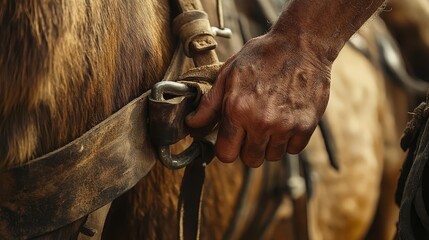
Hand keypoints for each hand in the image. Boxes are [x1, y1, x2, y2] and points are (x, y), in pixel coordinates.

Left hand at [186, 32, 330, 166]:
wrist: (301, 44)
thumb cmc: (263, 56)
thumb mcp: (229, 74)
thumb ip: (210, 104)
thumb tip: (192, 124)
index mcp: (237, 110)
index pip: (226, 154)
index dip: (227, 148)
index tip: (232, 139)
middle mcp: (261, 122)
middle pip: (250, 160)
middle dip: (248, 148)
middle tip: (252, 128)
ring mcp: (285, 125)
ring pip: (272, 156)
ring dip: (269, 144)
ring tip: (271, 120)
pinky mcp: (306, 126)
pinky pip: (293, 149)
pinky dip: (289, 139)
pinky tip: (286, 120)